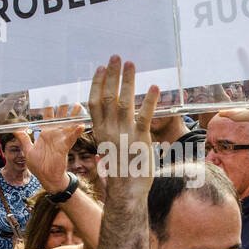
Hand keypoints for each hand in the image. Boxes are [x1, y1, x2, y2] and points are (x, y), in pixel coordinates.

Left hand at [14, 104, 83, 192]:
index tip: (48, 97)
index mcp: (44, 133)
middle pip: (59, 118)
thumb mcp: (28, 151)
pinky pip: (71, 138)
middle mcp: (53, 134)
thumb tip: (16, 129)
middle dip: (62, 107)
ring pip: (67, 125)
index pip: (46, 117)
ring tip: (77, 105)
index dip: (47, 108)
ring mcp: (60, 140)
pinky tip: (80, 125)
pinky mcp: (64, 147)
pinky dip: (75, 132)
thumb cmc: (38, 165)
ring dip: (72, 116)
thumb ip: (24, 139)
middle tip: (65, 95)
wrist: (47, 177)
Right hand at [87, 55, 158, 195]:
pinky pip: (144, 116)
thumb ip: (108, 134)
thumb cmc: (120, 171)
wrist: (126, 191)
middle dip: (112, 75)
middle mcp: (109, 130)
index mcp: (100, 131)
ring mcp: (124, 134)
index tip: (101, 68)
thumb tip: (109, 124)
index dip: (97, 83)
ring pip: (123, 101)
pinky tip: (154, 87)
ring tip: (131, 64)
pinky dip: (149, 100)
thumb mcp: (108, 149)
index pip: (94, 102)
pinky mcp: (140, 140)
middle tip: (116, 57)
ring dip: (128, 81)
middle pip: (107, 96)